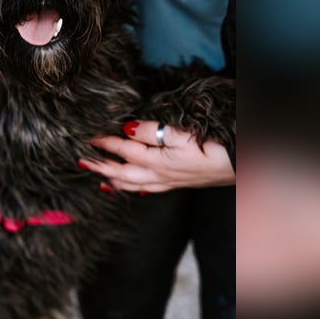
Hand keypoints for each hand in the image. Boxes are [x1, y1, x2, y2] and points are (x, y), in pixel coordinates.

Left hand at [79, 120, 234, 192]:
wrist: (238, 166)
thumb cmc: (213, 148)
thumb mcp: (182, 134)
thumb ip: (153, 131)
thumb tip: (127, 128)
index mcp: (156, 162)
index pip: (123, 151)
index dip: (104, 144)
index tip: (88, 137)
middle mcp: (157, 176)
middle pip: (121, 172)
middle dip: (100, 166)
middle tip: (81, 161)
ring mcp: (166, 182)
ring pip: (131, 184)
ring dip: (112, 179)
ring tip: (97, 177)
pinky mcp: (175, 184)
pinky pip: (146, 189)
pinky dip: (131, 188)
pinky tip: (128, 187)